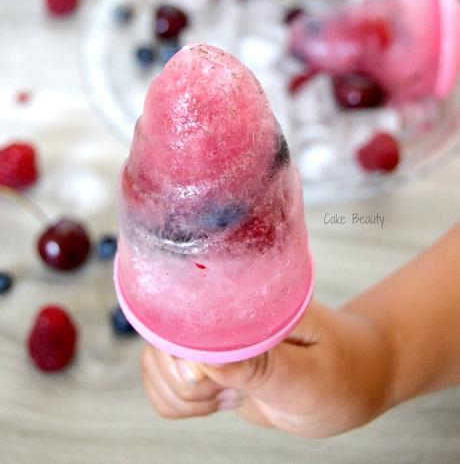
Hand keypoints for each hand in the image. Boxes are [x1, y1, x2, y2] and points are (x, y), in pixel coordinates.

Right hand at [140, 300, 392, 436]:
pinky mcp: (206, 357)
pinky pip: (166, 384)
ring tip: (232, 392)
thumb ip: (263, 368)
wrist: (352, 376)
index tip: (208, 378)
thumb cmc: (343, 370)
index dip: (183, 351)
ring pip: (156, 364)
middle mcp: (221, 309)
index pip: (183, 310)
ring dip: (184, 394)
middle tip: (230, 390)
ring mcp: (210, 333)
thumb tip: (206, 361)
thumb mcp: (310, 376)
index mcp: (247, 296)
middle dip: (185, 382)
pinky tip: (222, 396)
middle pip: (158, 341)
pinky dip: (182, 402)